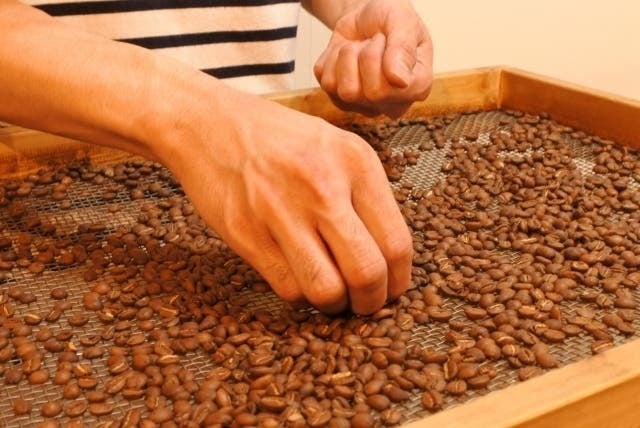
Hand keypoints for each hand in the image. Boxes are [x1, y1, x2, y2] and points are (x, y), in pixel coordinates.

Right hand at [166, 90, 411, 314]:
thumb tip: (388, 256)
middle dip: (372, 302)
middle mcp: (322, 187)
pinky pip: (288, 289)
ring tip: (333, 294)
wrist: (209, 125)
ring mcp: (281, 212)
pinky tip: (301, 279)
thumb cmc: (278, 138)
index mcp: (355, 162)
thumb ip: (365, 195)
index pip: (396, 242)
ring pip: (326, 291)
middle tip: (366, 302)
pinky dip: (300, 296)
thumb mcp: (335, 145)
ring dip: (335, 305)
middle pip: (366, 273)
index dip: (398, 280)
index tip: (392, 290)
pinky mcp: (246, 234)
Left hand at [314, 0, 432, 117]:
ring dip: (348, 57)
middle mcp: (392, 104)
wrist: (365, 16)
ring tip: (360, 47)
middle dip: (365, 55)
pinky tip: (346, 54)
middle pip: (369, 93)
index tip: (388, 40)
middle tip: (373, 42)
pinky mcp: (339, 99)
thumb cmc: (390, 18)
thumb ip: (404, 48)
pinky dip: (332, 59)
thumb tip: (399, 81)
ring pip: (345, 90)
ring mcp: (364, 105)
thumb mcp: (403, 21)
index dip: (380, 58)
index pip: (388, 90)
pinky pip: (326, 82)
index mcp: (418, 88)